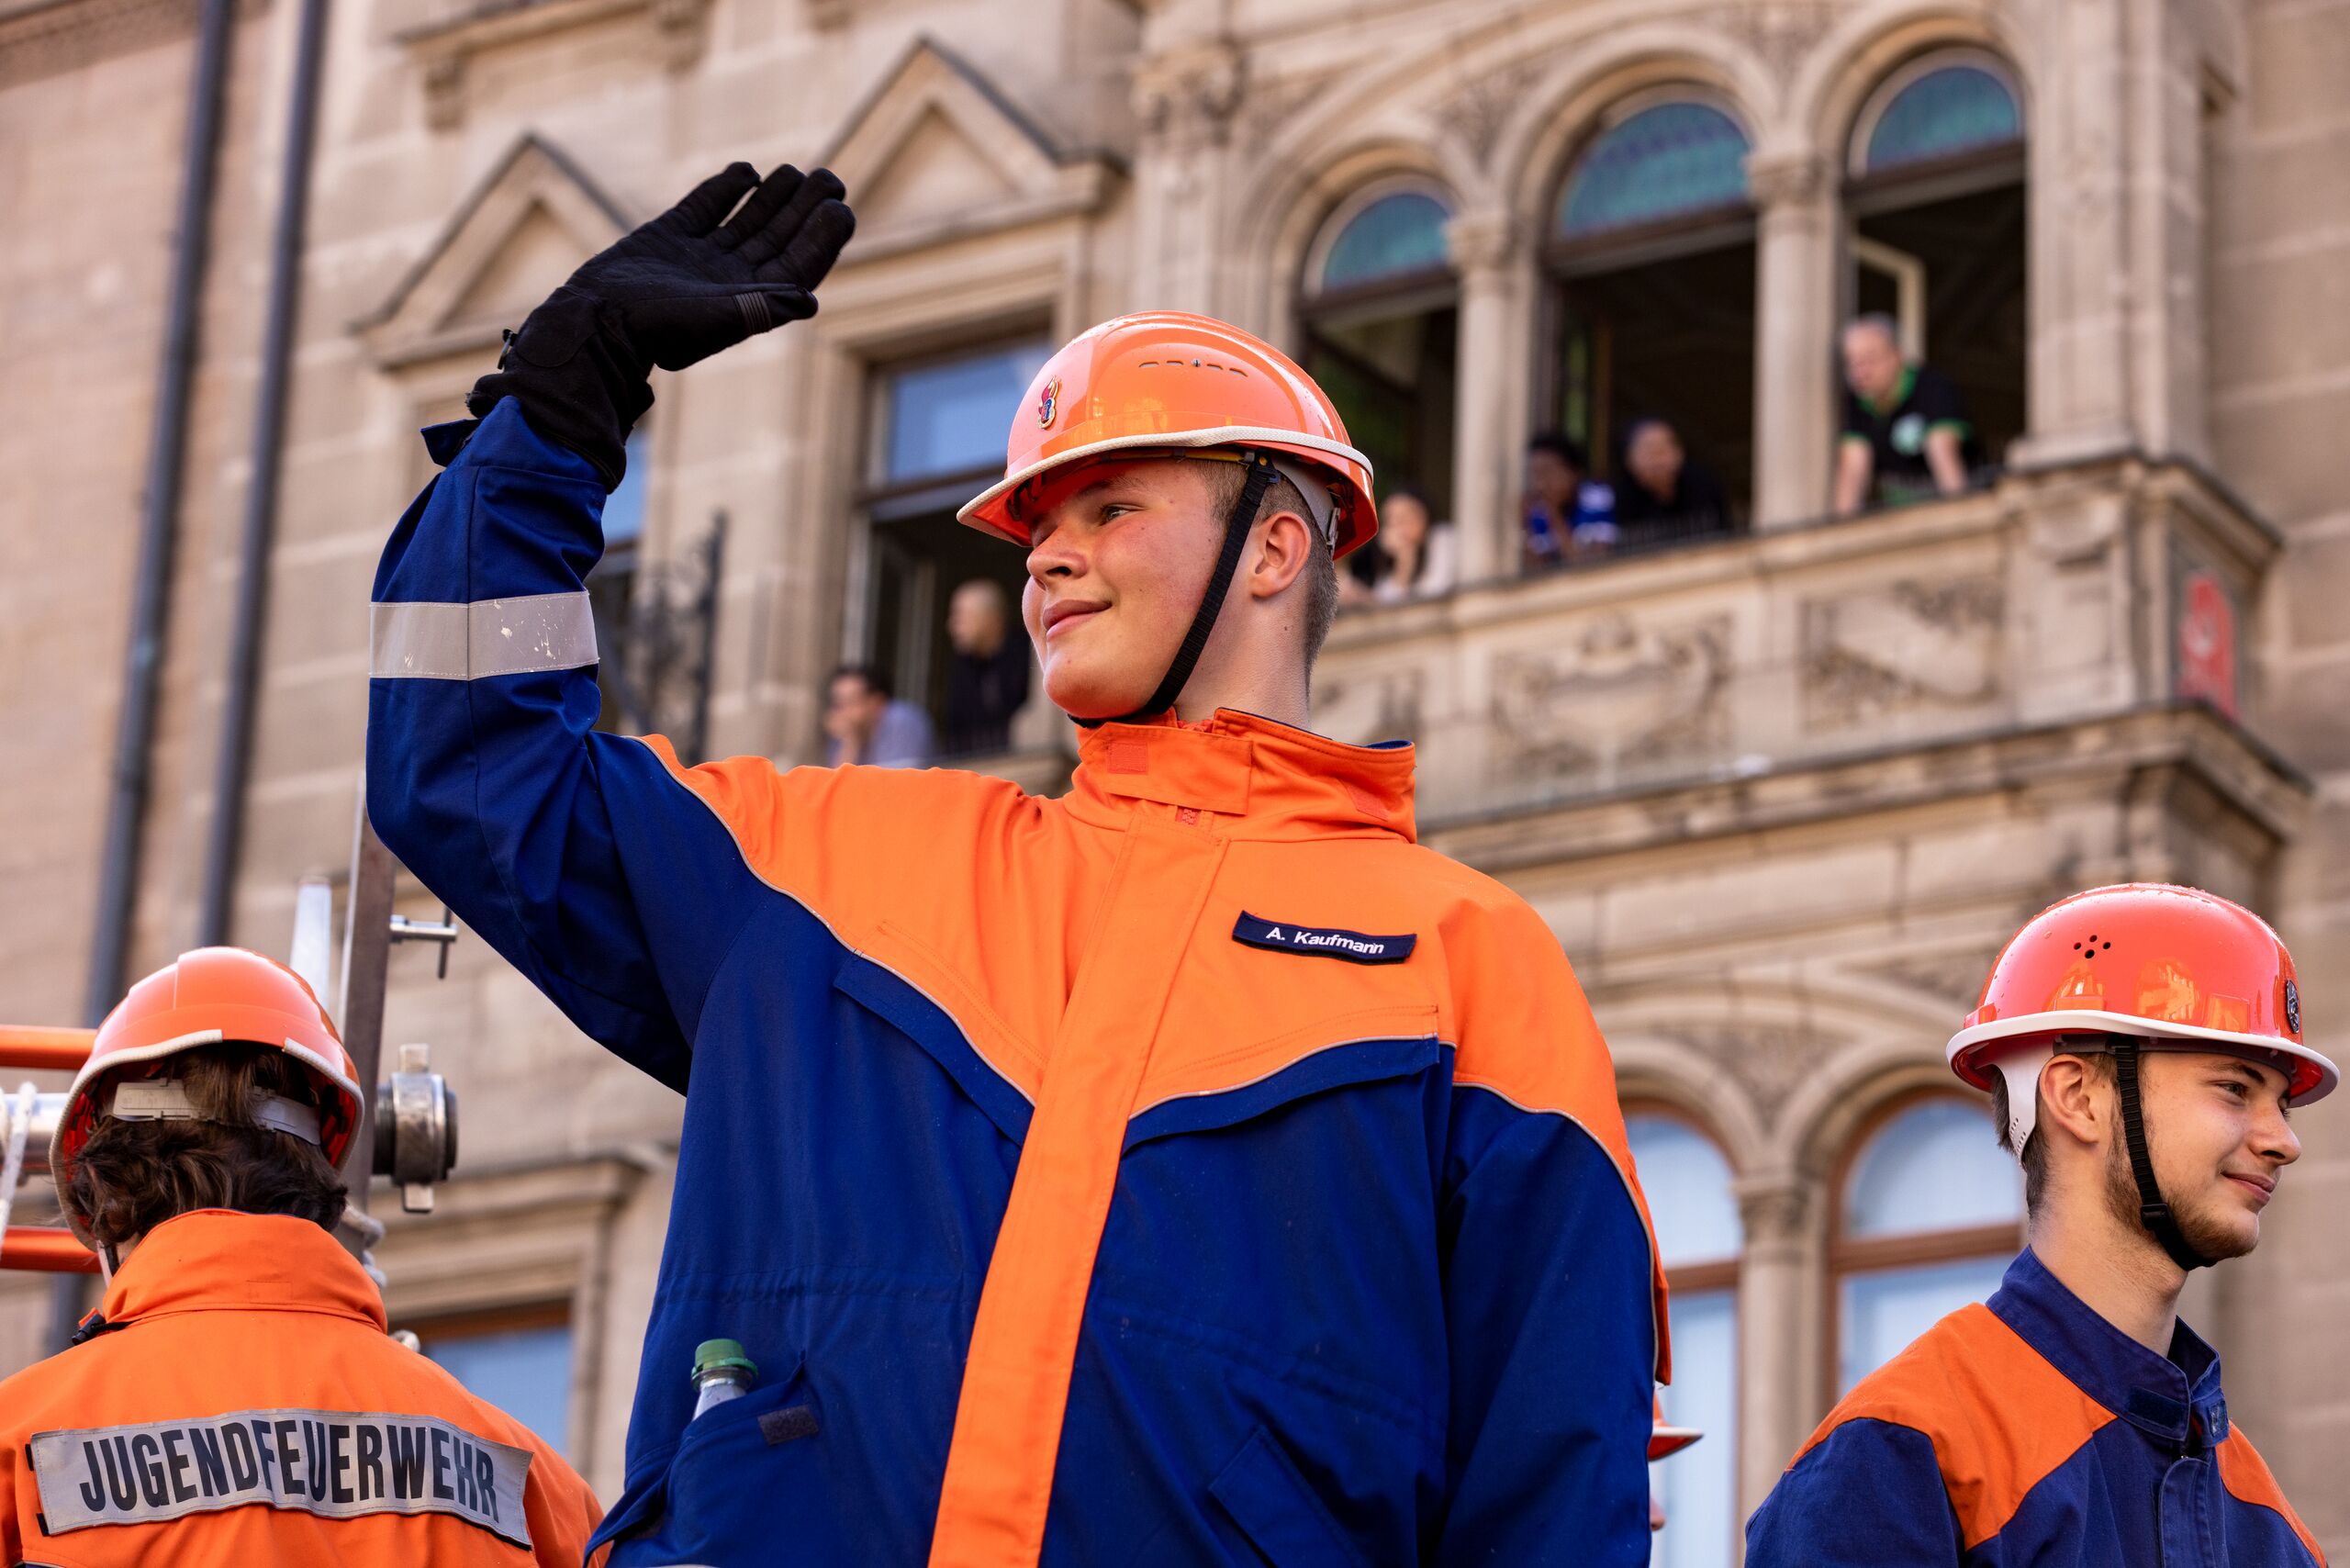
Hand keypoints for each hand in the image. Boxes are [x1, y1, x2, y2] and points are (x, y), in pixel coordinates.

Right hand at [532, 162, 854, 378]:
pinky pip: (704, 208)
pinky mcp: (668, 238)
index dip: (822, 238)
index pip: (797, 266)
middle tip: (829, 178)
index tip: (840, 208)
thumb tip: (809, 300)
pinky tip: (747, 172)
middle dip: (803, 209)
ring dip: (771, 197)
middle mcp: (729, 280)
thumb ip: (764, 307)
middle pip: (777, 239)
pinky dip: (725, 189)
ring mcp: (699, 258)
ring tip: (793, 172)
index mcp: (749, 303)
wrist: (598, 320)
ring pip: (745, 221)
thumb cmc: (661, 328)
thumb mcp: (718, 320)